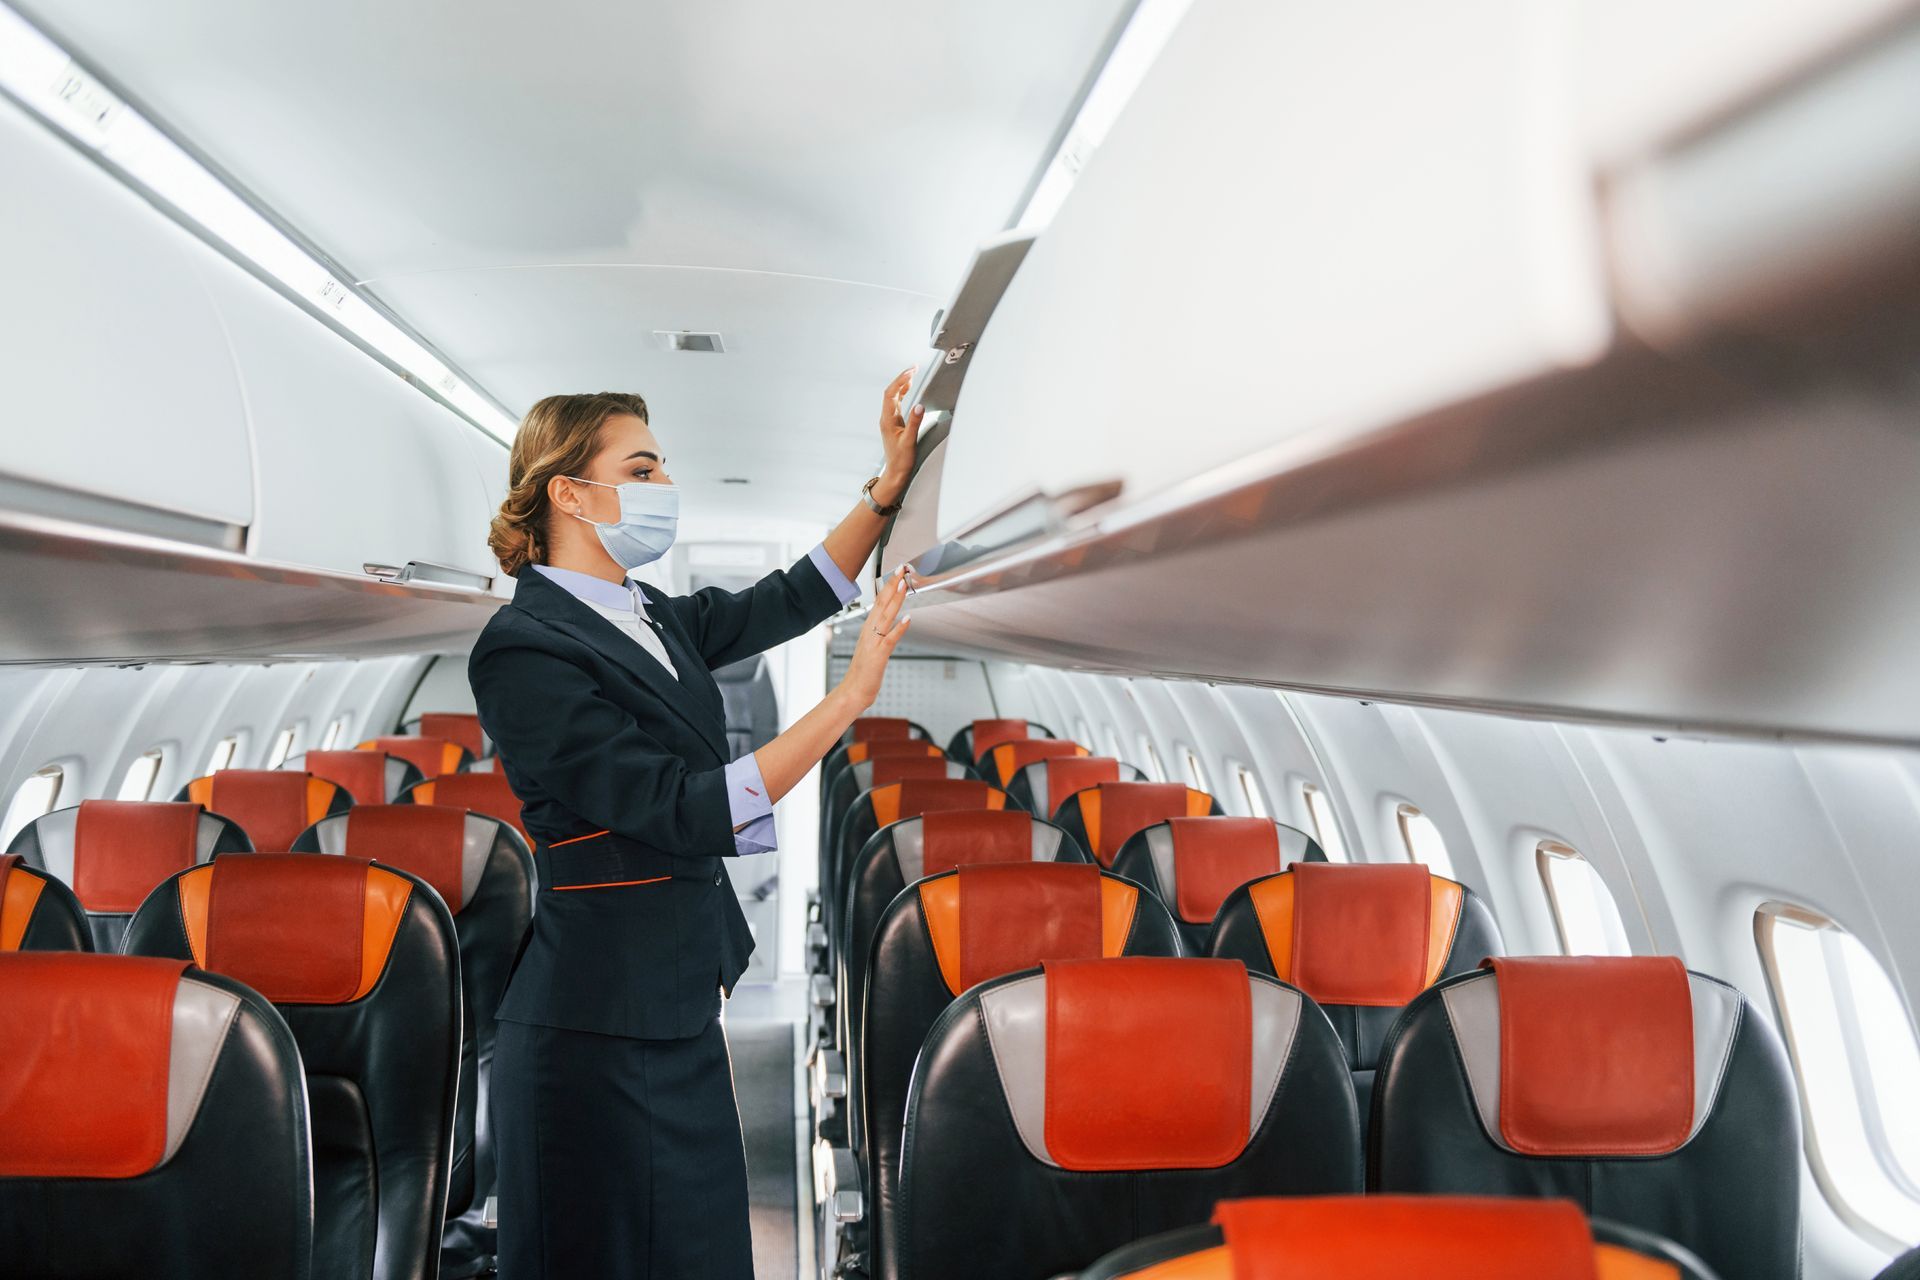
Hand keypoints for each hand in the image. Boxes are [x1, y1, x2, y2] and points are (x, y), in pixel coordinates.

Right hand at [837, 566, 912, 708]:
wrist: (854, 690)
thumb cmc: (864, 671)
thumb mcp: (873, 646)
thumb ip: (881, 633)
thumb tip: (892, 622)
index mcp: (869, 628)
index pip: (880, 601)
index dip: (889, 586)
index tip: (898, 573)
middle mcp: (870, 631)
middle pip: (882, 603)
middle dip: (893, 585)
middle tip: (902, 569)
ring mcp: (874, 642)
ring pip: (886, 616)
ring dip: (896, 599)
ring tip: (904, 585)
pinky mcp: (879, 654)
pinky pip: (890, 639)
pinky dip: (899, 628)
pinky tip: (908, 619)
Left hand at [874, 368, 923, 505]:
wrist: (895, 472)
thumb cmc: (901, 460)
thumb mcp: (910, 441)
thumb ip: (915, 422)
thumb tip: (919, 406)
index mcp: (888, 420)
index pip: (891, 394)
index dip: (900, 381)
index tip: (911, 372)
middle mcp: (887, 418)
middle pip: (892, 392)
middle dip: (902, 378)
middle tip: (914, 368)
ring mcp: (890, 420)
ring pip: (894, 396)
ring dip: (902, 384)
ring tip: (913, 374)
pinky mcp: (895, 423)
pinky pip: (897, 403)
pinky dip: (903, 393)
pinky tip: (909, 389)